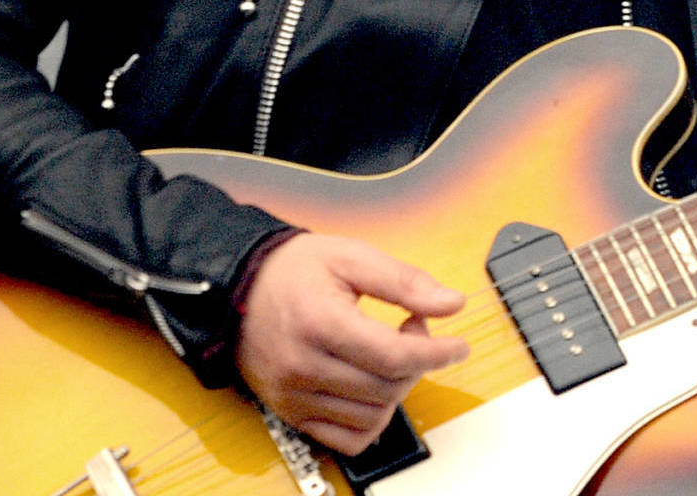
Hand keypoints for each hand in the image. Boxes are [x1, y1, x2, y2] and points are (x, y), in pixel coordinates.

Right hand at [234, 233, 469, 453]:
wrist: (238, 288)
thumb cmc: (293, 270)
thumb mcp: (352, 257)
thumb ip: (405, 281)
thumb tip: (452, 304)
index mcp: (320, 323)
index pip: (394, 357)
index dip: (437, 353)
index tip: (458, 346)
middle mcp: (302, 366)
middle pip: (387, 387)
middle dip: (418, 363)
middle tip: (414, 331)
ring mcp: (293, 395)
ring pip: (372, 416)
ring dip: (397, 390)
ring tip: (391, 354)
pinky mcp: (290, 412)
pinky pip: (346, 439)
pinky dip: (372, 421)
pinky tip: (374, 387)